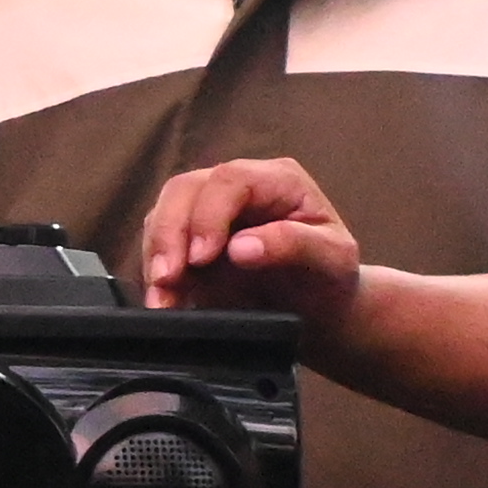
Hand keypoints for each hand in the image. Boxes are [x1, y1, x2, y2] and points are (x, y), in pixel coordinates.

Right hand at [140, 157, 362, 323]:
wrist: (319, 308)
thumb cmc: (330, 277)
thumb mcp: (333, 260)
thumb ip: (294, 245)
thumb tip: (241, 248)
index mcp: (278, 180)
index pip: (230, 179)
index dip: (209, 214)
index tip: (203, 257)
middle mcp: (237, 188)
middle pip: (185, 189)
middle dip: (170, 233)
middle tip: (168, 277)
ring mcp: (209, 212)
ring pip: (163, 213)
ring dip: (156, 254)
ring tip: (163, 296)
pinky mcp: (190, 241)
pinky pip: (158, 245)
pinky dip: (154, 273)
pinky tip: (163, 300)